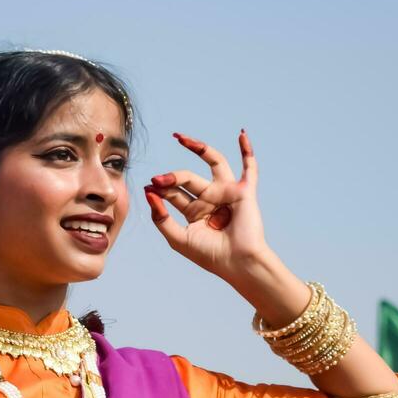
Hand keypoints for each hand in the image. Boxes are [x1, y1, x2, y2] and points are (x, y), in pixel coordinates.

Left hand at [143, 130, 270, 286]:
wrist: (236, 263)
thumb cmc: (209, 255)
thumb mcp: (177, 238)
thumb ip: (161, 218)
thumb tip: (148, 192)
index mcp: (194, 212)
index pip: (175, 193)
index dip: (161, 188)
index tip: (149, 187)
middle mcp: (210, 199)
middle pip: (188, 179)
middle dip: (172, 178)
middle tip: (157, 180)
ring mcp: (227, 193)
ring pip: (212, 163)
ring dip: (198, 148)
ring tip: (180, 139)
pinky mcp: (244, 191)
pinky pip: (249, 167)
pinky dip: (247, 151)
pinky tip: (241, 134)